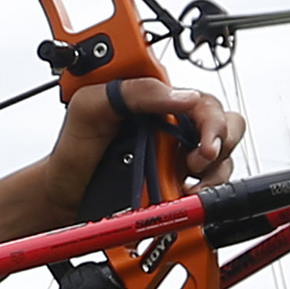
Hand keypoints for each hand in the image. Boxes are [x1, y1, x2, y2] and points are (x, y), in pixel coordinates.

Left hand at [55, 74, 243, 191]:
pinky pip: (211, 184)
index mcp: (156, 100)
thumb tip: (181, 96)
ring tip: (187, 185)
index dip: (210, 116)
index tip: (203, 137)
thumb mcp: (90, 107)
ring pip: (224, 156)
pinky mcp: (180, 182)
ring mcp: (179, 155)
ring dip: (214, 172)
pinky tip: (183, 196)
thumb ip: (133, 91)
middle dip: (219, 143)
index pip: (201, 98)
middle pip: (225, 123)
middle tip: (195, 162)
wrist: (64, 195)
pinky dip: (205, 193)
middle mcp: (173, 124)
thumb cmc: (74, 148)